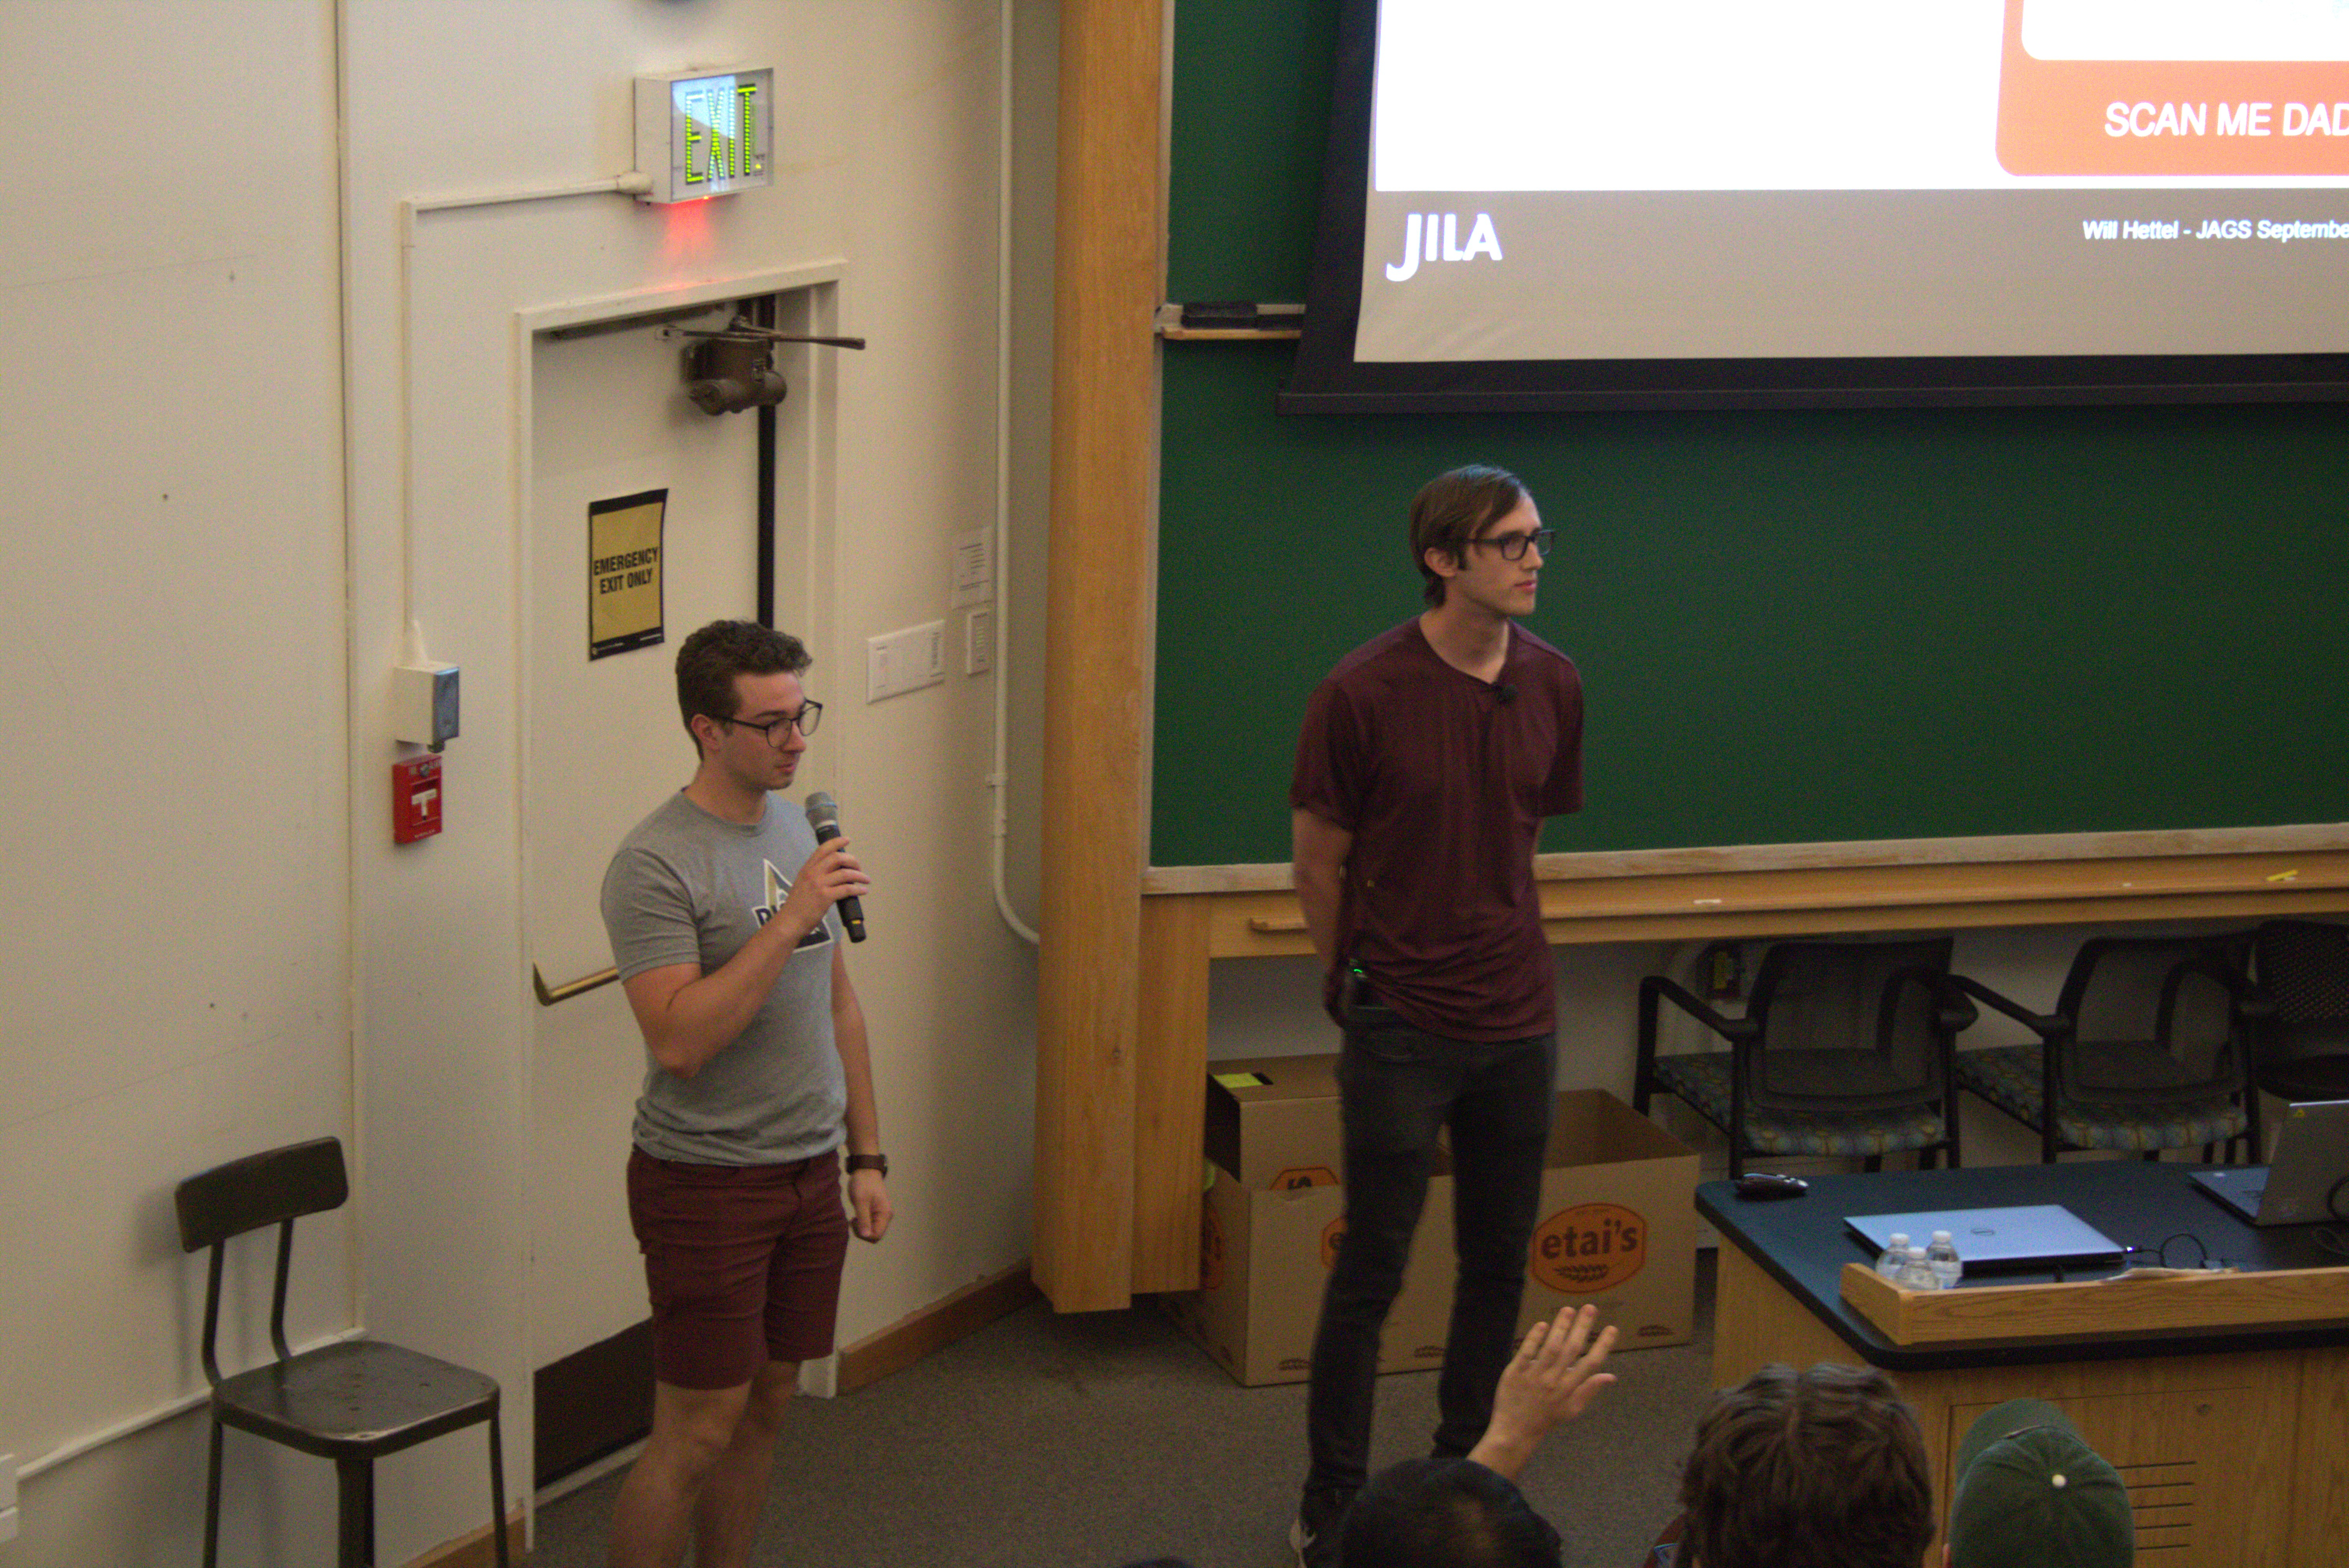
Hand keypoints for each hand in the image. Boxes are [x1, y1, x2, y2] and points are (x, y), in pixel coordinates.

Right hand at [777, 839, 868, 940]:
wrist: (789, 922)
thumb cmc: (796, 905)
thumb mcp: (802, 884)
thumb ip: (815, 875)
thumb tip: (833, 872)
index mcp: (807, 869)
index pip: (823, 849)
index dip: (836, 842)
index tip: (847, 839)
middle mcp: (812, 873)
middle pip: (837, 858)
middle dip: (852, 860)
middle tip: (858, 867)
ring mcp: (819, 885)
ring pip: (845, 873)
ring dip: (859, 875)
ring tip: (866, 879)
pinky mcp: (825, 897)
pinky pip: (847, 889)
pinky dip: (858, 889)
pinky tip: (863, 891)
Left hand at [848, 1167, 890, 1242]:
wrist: (865, 1169)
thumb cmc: (863, 1184)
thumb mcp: (861, 1201)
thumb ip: (864, 1219)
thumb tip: (866, 1236)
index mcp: (884, 1214)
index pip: (876, 1235)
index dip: (864, 1235)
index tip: (854, 1223)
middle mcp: (885, 1216)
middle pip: (875, 1234)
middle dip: (862, 1232)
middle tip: (852, 1221)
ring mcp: (881, 1214)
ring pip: (871, 1230)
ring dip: (861, 1228)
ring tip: (854, 1218)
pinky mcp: (875, 1212)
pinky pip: (870, 1224)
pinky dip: (862, 1223)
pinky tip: (856, 1216)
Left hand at [1465, 1304, 1618, 1479]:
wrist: (1515, 1431)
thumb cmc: (1546, 1418)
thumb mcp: (1572, 1410)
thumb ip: (1589, 1390)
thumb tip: (1610, 1376)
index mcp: (1569, 1390)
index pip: (1590, 1365)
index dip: (1602, 1346)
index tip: (1612, 1329)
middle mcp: (1554, 1381)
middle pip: (1571, 1351)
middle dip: (1582, 1328)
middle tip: (1590, 1308)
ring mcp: (1534, 1376)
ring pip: (1550, 1348)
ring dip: (1560, 1327)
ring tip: (1569, 1309)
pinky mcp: (1516, 1373)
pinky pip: (1526, 1353)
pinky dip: (1534, 1339)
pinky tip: (1543, 1324)